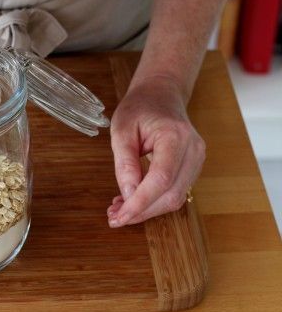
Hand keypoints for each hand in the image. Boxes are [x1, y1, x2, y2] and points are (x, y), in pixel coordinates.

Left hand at [107, 76, 205, 226]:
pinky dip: (154, 201)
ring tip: (119, 209)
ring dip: (147, 209)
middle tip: (114, 217)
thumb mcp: (121, 129)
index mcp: (175, 136)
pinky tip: (133, 200)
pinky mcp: (193, 167)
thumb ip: (124, 162)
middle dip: (142, 211)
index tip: (119, 216)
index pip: (161, 179)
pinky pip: (176, 191)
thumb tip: (127, 194)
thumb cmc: (139, 107)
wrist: (161, 94)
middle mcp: (193, 150)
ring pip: (175, 198)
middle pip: (171, 194)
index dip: (140, 203)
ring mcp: (197, 159)